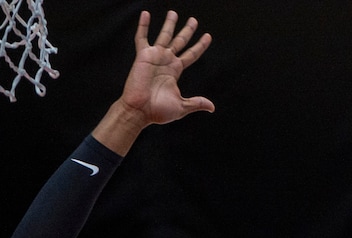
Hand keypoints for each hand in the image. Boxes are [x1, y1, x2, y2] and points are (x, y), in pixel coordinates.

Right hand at [120, 10, 214, 126]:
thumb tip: (212, 108)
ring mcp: (155, 57)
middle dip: (187, 30)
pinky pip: (142, 38)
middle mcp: (166, 61)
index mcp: (175, 71)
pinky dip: (143, 26)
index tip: (208, 36)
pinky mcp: (143, 56)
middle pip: (180, 41)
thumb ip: (196, 103)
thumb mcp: (181, 106)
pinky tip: (145, 14)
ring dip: (169, 24)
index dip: (200, 46)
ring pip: (164, 35)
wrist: (140, 111)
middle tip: (194, 20)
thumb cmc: (158, 111)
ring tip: (173, 12)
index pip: (191, 55)